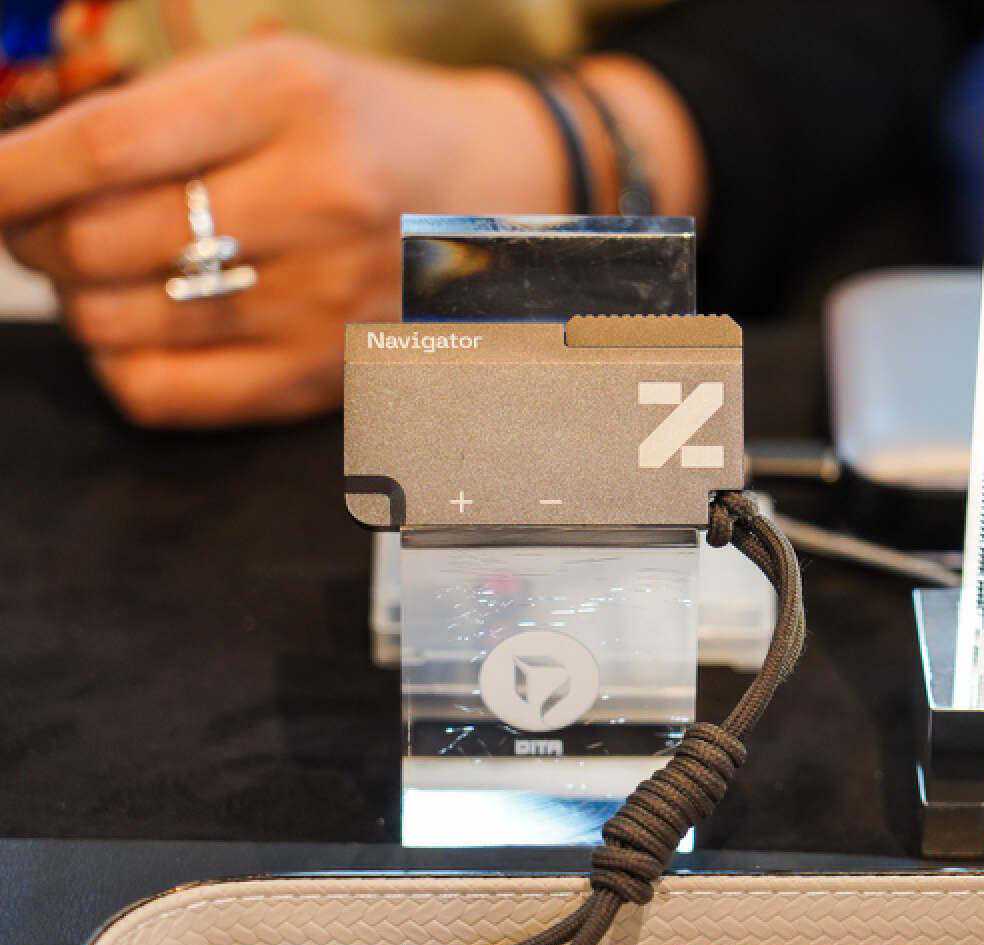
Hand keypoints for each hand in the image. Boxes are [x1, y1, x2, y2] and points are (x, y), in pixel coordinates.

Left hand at [0, 35, 573, 426]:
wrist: (497, 195)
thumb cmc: (367, 127)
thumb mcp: (278, 73)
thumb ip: (157, 113)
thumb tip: (21, 175)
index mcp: (297, 101)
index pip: (106, 147)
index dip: (8, 173)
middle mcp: (320, 202)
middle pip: (98, 242)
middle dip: (34, 237)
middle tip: (42, 225)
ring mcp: (329, 300)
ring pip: (119, 323)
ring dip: (81, 298)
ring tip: (111, 272)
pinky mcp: (330, 374)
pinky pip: (165, 395)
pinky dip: (120, 365)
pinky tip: (141, 332)